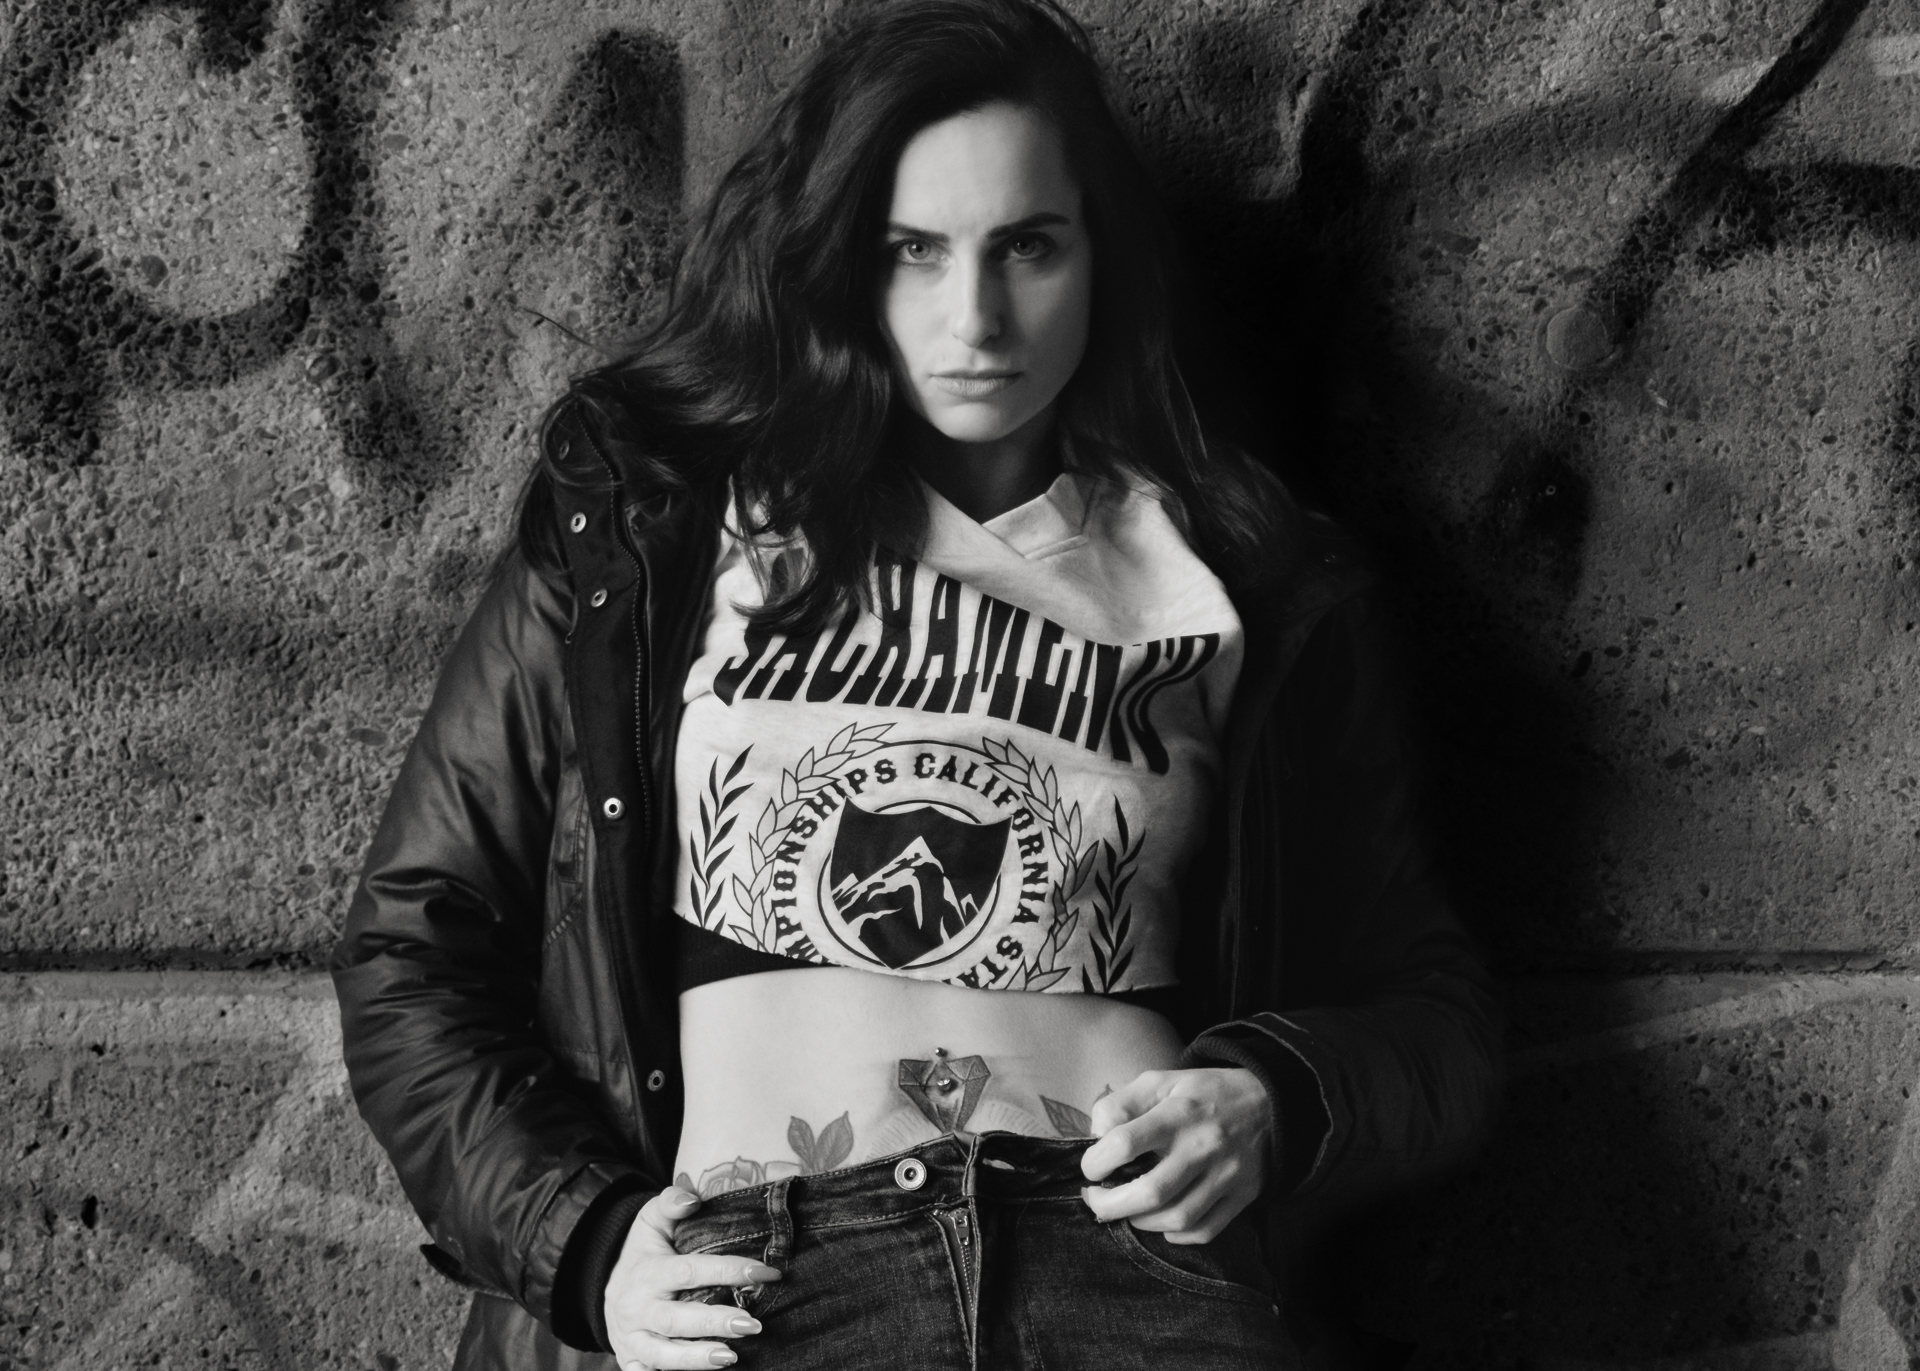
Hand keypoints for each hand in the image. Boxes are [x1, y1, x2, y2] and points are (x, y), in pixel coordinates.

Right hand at [605, 1188, 781, 1369]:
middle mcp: (638, 1308)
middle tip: (753, 1325)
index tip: (766, 1273)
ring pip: (663, 1354)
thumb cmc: (642, 1252)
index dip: (729, 1271)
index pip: (691, 1272)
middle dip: (715, 1324)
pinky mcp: (631, 1360)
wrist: (599, 1286)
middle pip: (677, 1319)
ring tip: (731, 1357)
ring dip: (696, 1358)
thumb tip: (692, 1198)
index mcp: (649, 1272)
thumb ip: (670, 1203)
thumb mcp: (650, 1221)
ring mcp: (632, 1338)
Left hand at [1078, 1067, 1270, 1244]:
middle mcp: (1203, 1145)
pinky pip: (1205, 1231)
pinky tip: (1162, 1221)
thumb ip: (1120, 1104)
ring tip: (1128, 1209)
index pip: (1125, 1143)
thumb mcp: (1159, 1081)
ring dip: (1140, 1222)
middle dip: (1110, 1205)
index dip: (1096, 1161)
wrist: (1268, 1103)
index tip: (1090, 1167)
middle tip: (1096, 1200)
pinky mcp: (1242, 1196)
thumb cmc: (1202, 1094)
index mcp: (1178, 1112)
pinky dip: (1177, 1235)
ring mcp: (1226, 1174)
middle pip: (1150, 1192)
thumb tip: (1096, 1137)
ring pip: (1177, 1218)